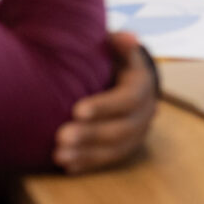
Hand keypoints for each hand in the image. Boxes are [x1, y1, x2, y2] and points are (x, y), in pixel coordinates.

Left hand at [55, 32, 157, 172]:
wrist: (125, 79)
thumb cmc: (113, 59)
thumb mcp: (118, 47)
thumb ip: (121, 43)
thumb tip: (130, 38)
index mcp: (143, 86)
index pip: (128, 100)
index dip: (104, 106)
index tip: (76, 110)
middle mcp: (145, 113)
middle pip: (122, 129)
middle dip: (91, 135)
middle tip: (61, 136)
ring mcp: (136, 134)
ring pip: (115, 149)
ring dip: (87, 154)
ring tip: (58, 155)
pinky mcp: (124, 147)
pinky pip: (108, 161)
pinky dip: (87, 164)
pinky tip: (66, 166)